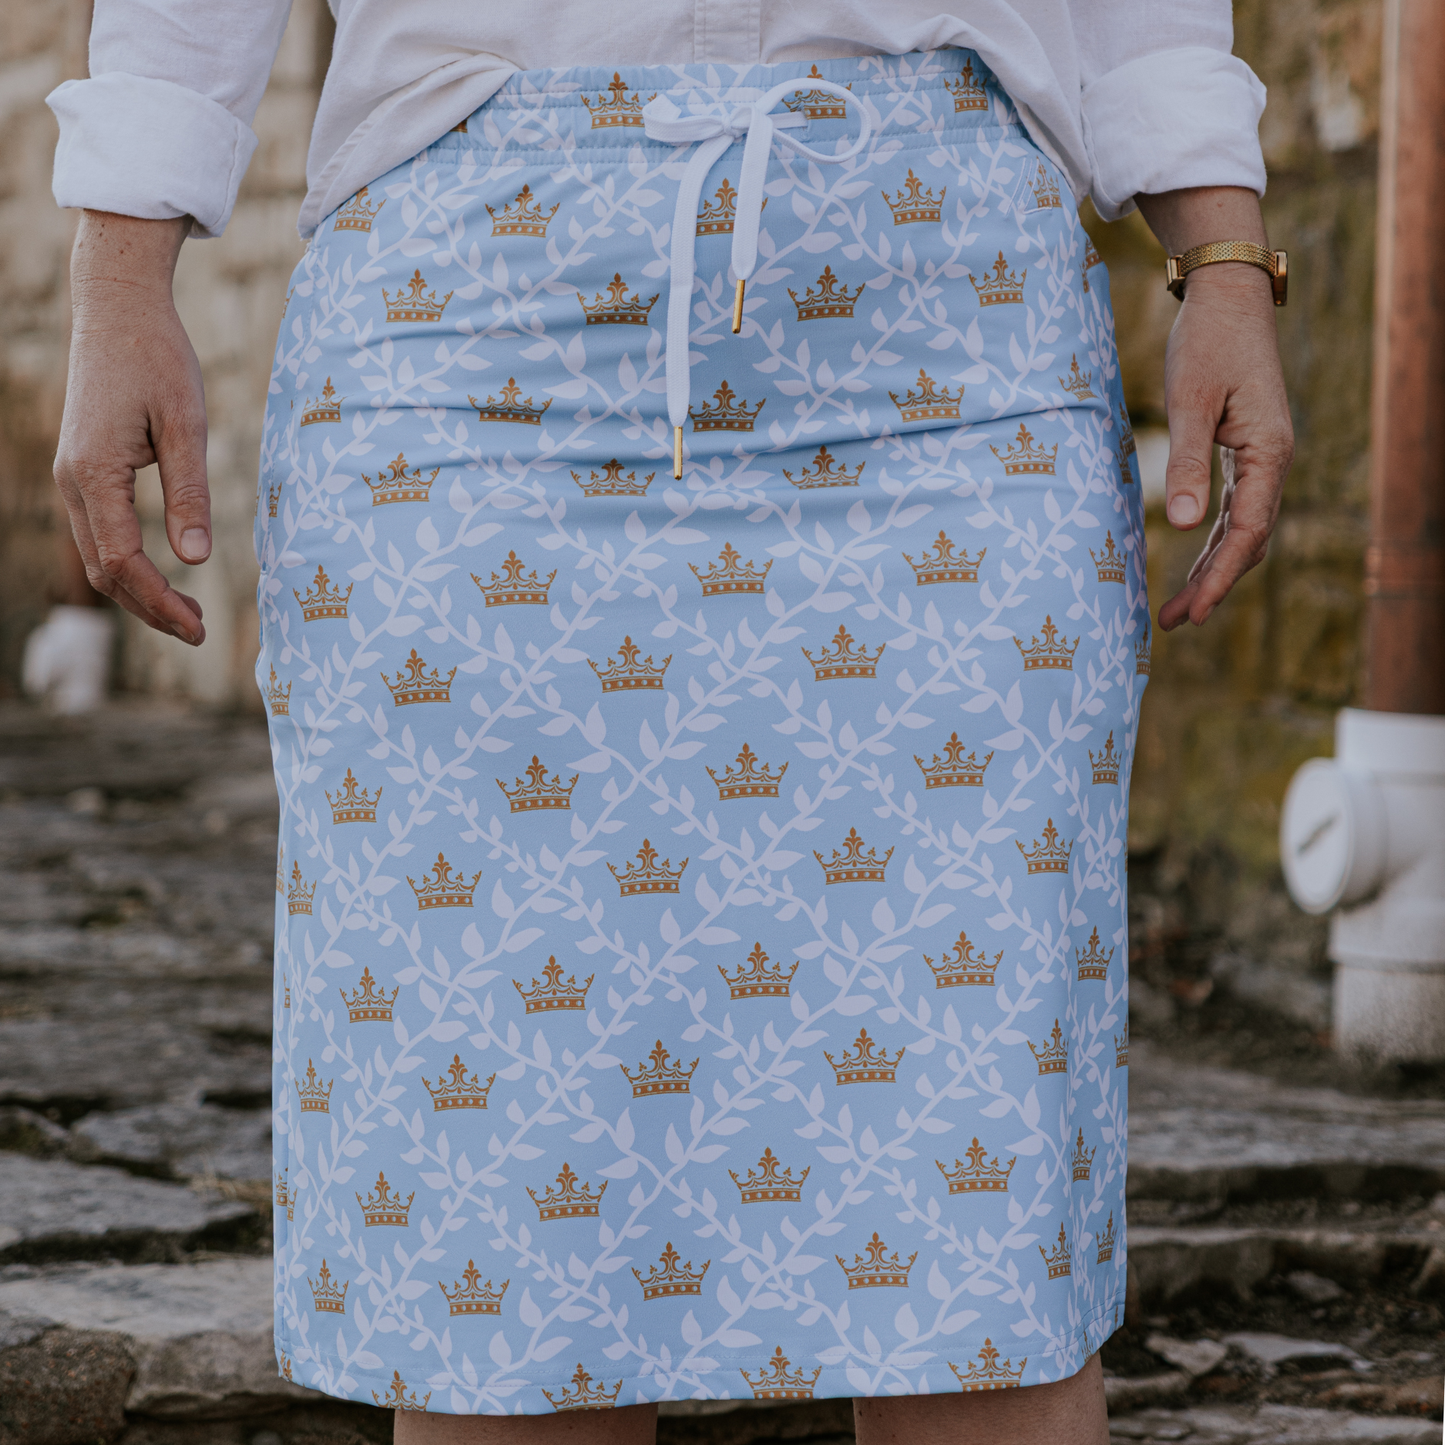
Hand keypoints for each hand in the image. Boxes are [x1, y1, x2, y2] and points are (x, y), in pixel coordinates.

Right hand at [53, 210, 209, 644]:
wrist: (117, 309)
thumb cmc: (157, 358)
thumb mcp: (186, 423)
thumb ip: (190, 492)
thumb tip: (196, 558)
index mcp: (95, 473)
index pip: (125, 561)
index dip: (161, 603)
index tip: (201, 629)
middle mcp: (74, 482)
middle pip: (105, 571)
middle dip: (151, 609)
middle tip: (200, 632)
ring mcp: (74, 477)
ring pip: (99, 557)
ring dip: (140, 592)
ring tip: (188, 615)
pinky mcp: (84, 470)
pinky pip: (101, 534)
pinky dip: (129, 565)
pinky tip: (164, 574)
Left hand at [1133, 187, 1293, 629]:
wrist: (1227, 299)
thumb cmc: (1207, 344)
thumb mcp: (1191, 403)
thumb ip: (1186, 464)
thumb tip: (1180, 526)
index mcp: (1268, 453)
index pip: (1246, 532)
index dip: (1218, 578)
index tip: (1190, 612)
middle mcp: (1273, 462)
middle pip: (1247, 541)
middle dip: (1213, 585)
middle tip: (1174, 623)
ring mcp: (1261, 458)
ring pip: (1241, 530)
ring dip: (1212, 569)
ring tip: (1176, 608)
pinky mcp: (1246, 451)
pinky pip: (1234, 509)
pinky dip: (1213, 540)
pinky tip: (1192, 559)